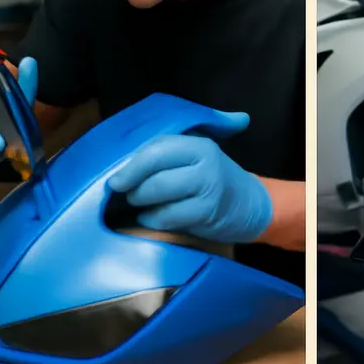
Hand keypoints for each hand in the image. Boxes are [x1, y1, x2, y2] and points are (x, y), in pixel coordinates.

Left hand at [107, 111, 272, 243]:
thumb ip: (165, 151)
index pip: (156, 149)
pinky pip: (166, 217)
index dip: (130, 165)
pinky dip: (152, 219)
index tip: (114, 180)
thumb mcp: (195, 155)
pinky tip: (153, 218)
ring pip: (158, 195)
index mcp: (198, 143)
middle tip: (125, 194)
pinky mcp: (207, 213)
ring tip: (140, 204)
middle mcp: (205, 162)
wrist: (249, 205)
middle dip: (132, 187)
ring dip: (141, 203)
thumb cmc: (211, 178)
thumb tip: (119, 155)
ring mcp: (208, 188)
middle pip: (154, 174)